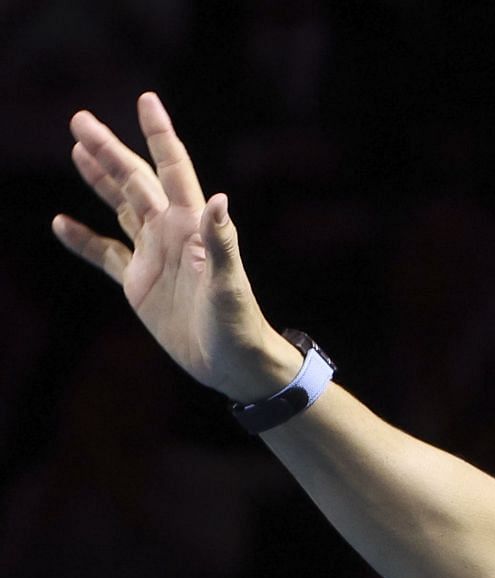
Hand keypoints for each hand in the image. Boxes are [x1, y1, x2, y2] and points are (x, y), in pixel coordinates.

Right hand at [52, 92, 299, 402]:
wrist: (234, 365)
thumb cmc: (239, 324)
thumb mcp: (229, 285)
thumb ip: (222, 243)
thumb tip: (218, 200)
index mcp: (192, 225)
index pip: (172, 169)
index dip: (159, 135)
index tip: (146, 100)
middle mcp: (171, 233)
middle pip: (135, 181)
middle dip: (109, 150)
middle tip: (79, 120)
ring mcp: (153, 256)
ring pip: (120, 207)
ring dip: (100, 180)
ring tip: (78, 149)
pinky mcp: (139, 283)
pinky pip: (105, 254)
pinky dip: (83, 240)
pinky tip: (60, 223)